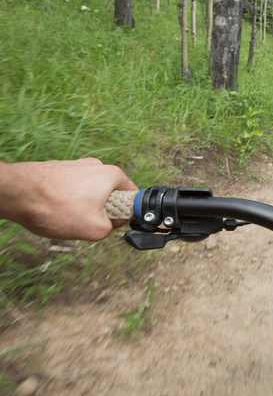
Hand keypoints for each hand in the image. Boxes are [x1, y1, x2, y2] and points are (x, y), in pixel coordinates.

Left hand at [0, 158, 137, 240]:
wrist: (17, 194)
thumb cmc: (55, 207)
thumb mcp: (96, 229)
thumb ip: (113, 227)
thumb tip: (112, 222)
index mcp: (111, 175)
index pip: (132, 195)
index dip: (125, 213)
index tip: (113, 222)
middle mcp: (96, 166)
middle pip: (110, 194)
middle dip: (102, 210)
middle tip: (88, 222)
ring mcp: (76, 166)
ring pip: (89, 193)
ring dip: (83, 207)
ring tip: (66, 217)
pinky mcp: (59, 170)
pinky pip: (72, 190)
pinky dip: (67, 202)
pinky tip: (55, 211)